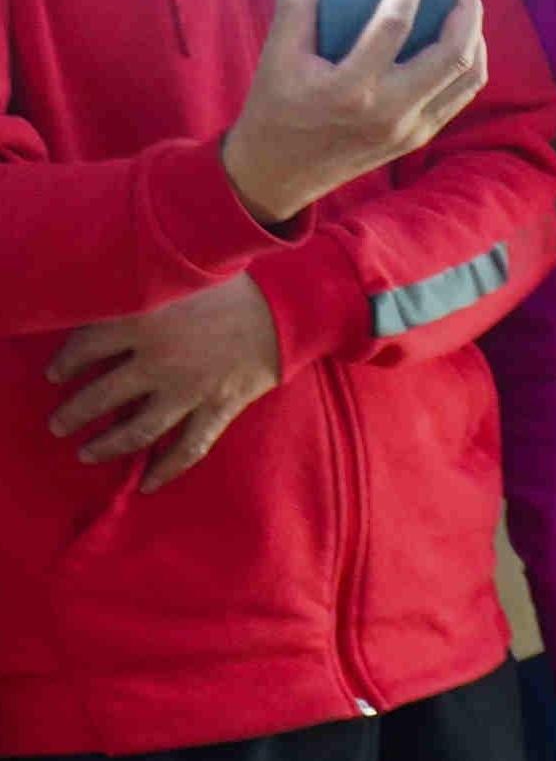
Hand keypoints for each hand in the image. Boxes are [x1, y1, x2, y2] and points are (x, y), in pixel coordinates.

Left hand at [45, 275, 283, 486]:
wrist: (295, 303)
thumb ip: (143, 292)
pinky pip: (188, 448)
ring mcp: (189, 389)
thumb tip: (110, 305)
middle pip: (100, 396)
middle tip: (58, 424)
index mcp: (143, 320)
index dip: (64, 364)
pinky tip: (146, 484)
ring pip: (136, 430)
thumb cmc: (235, 283)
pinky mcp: (219, 407)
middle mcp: (158, 360)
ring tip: (86, 453)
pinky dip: (166, 469)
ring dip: (106, 446)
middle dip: (73, 414)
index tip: (55, 375)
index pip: (83, 348)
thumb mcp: (180, 275)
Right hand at [219, 0, 495, 225]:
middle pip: (453, 53)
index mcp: (350, 88)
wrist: (277, 175)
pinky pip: (461, 95)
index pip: (394, 26)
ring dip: (476, 35)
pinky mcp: (420, 138)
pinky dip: (470, 63)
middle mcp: (389, 111)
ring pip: (469, 76)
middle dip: (468, 10)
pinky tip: (463, 40)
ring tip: (468, 5)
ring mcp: (411, 128)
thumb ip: (297, 4)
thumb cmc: (273, 110)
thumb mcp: (275, 57)